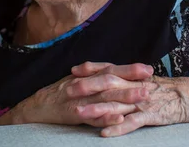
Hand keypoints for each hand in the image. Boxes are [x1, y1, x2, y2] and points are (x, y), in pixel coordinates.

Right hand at [11, 67, 151, 127]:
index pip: (112, 70)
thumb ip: (96, 75)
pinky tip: (118, 120)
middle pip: (111, 81)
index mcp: (88, 76)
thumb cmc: (60, 92)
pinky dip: (105, 119)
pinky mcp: (74, 115)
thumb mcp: (78, 79)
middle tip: (151, 82)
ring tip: (141, 98)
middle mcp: (86, 85)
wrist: (36, 106)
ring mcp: (81, 100)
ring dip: (124, 98)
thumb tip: (117, 73)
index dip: (131, 69)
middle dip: (132, 81)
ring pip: (105, 98)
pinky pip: (92, 117)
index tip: (149, 69)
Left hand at [71, 62, 188, 136]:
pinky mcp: (150, 116)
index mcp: (134, 76)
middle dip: (87, 86)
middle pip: (108, 84)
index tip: (73, 70)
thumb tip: (111, 76)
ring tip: (79, 112)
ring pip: (116, 104)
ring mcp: (142, 101)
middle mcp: (135, 86)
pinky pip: (132, 122)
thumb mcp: (146, 80)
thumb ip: (129, 78)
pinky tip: (104, 132)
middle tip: (68, 90)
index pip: (109, 68)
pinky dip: (118, 127)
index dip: (91, 68)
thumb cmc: (168, 90)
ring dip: (96, 108)